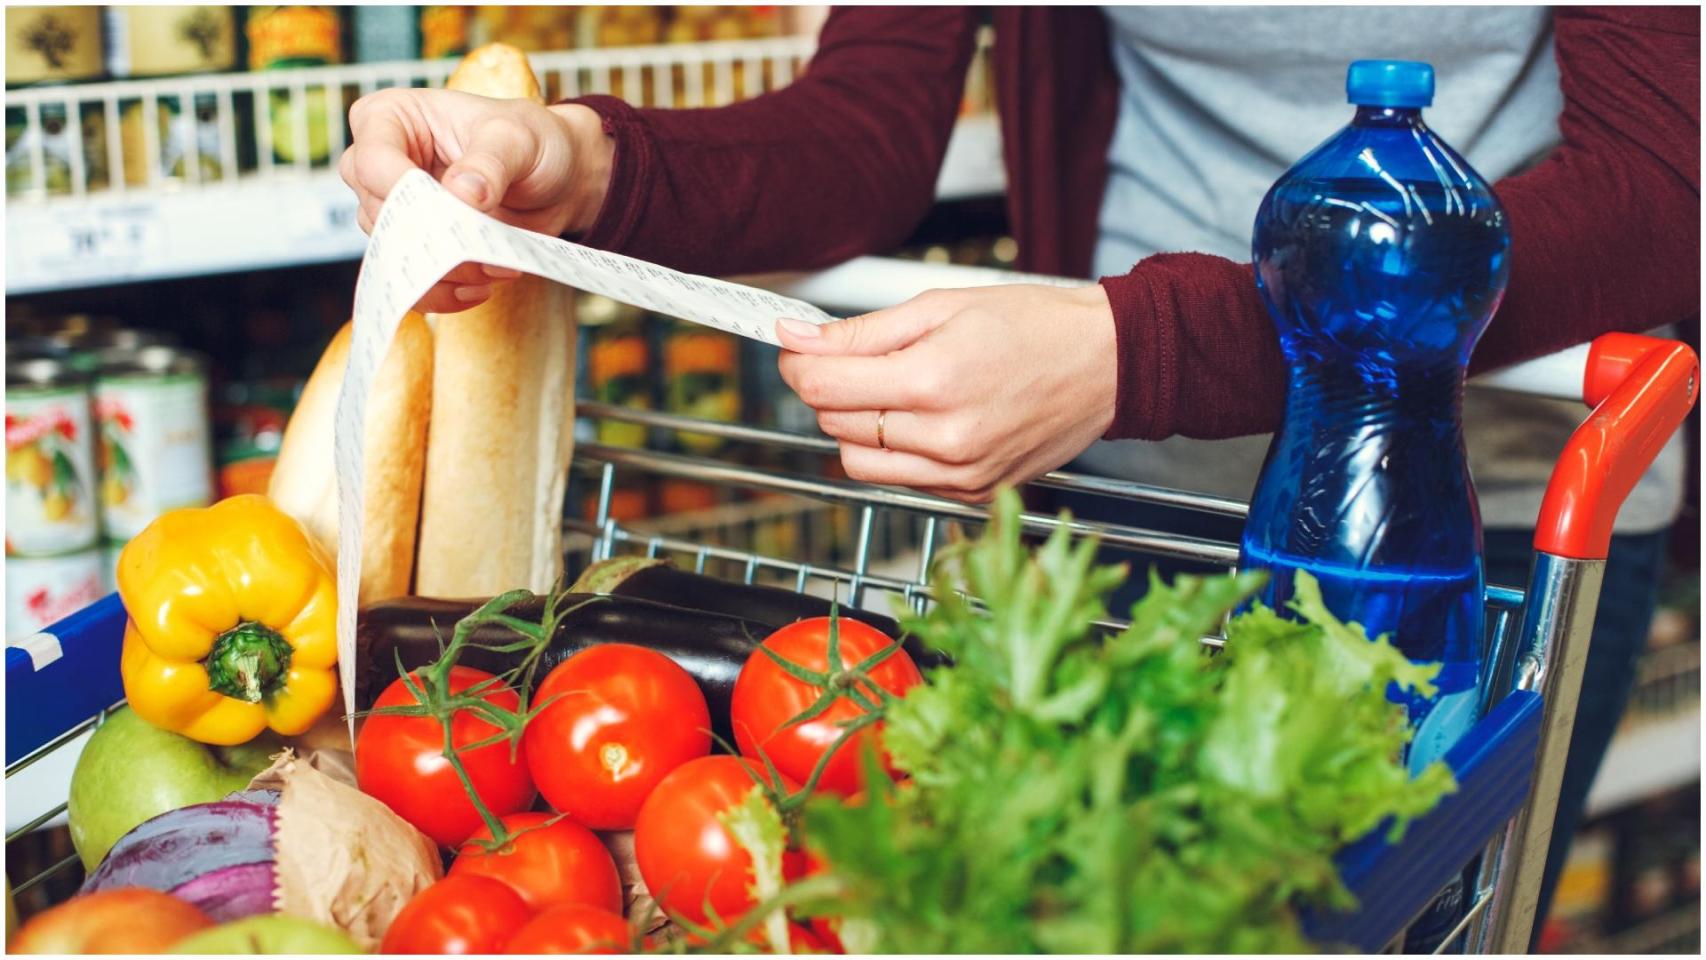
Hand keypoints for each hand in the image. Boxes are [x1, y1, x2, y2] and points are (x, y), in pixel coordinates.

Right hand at [339, 88, 613, 312]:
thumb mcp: (519, 138)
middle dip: (431, 239)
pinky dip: (443, 293)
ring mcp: (394, 208)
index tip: (454, 208)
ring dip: (444, 271)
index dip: (404, 192)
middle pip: (378, 214)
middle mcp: (381, 164)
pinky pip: (410, 282)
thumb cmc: (533, 141)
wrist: (557, 181)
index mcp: (390, 117)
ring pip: (394, 253)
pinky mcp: (415, 246)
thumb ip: (490, 163)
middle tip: (481, 247)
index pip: (372, 161)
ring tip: (494, 266)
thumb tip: (463, 194)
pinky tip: (480, 289)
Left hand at [776, 284, 1117, 502]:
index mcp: (933, 380)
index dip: (797, 361)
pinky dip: (894, 450)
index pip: (821, 386)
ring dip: (856, 424)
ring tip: (895, 390)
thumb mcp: (941, 307)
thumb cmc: (1035, 327)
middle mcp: (944, 437)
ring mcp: (959, 473)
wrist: (1106, 365)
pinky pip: (899, 479)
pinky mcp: (971, 493)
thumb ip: (861, 331)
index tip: (798, 344)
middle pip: (833, 421)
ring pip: (856, 460)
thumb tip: (797, 338)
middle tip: (857, 357)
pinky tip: (926, 419)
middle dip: (830, 387)